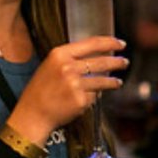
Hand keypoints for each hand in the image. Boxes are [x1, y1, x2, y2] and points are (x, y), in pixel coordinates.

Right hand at [7, 36, 127, 145]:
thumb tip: (97, 54)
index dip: (110, 43)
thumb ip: (71, 58)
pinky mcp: (81, 100)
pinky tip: (91, 97)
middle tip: (124, 62)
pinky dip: (96, 96)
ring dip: (113, 82)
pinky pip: (95, 96)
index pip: (92, 43)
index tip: (120, 44)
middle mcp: (68, 67)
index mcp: (60, 54)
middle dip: (117, 62)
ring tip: (117, 82)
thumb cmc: (40, 91)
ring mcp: (75, 84)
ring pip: (103, 80)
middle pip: (101, 61)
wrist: (32, 114)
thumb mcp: (50, 66)